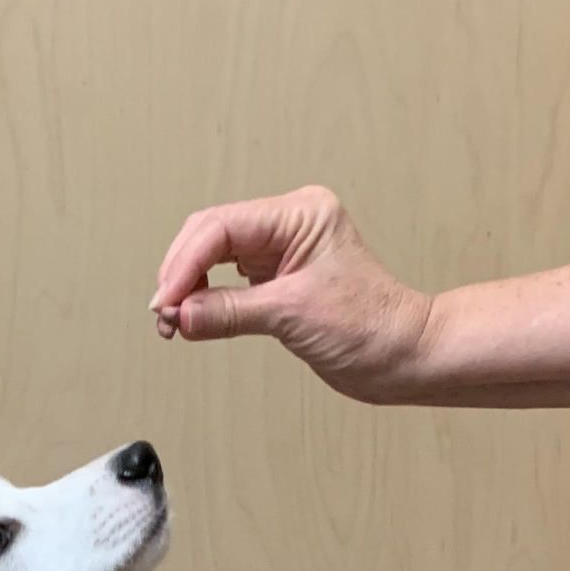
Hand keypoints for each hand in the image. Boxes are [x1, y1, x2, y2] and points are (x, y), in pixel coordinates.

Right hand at [150, 186, 433, 402]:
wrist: (404, 356)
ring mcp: (283, 250)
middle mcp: (290, 224)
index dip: (185, 264)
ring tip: (175, 322)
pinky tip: (195, 318)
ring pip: (215, 256)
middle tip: (165, 315)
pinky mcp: (279, 278)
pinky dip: (207, 300)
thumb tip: (182, 316)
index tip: (166, 302)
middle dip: (182, 274)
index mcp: (300, 214)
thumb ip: (230, 313)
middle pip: (211, 235)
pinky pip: (229, 280)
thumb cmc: (373, 328)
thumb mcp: (293, 316)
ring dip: (190, 288)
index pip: (222, 227)